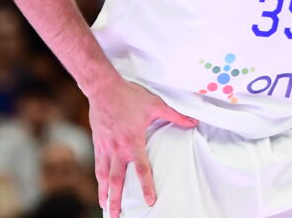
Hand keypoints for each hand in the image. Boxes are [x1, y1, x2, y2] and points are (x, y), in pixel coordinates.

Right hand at [89, 79, 196, 217]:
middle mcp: (117, 148)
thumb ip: (174, 115)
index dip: (146, 186)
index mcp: (132, 142)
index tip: (150, 201)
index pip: (141, 170)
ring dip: (104, 191)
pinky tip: (100, 183)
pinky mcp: (97, 141)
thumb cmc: (129, 95)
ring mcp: (105, 146)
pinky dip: (99, 175)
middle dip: (116, 200)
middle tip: (116, 216)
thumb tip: (193, 121)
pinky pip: (98, 163)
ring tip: (104, 205)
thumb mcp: (155, 104)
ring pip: (103, 174)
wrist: (103, 87)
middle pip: (116, 180)